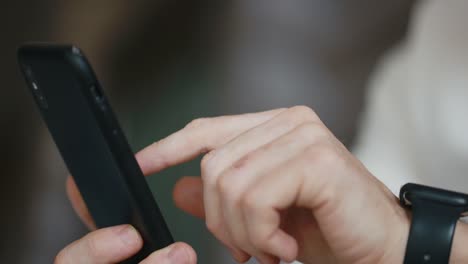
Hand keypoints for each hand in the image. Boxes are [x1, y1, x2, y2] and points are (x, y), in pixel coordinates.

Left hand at [67, 106, 409, 262]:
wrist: (383, 248)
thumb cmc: (326, 230)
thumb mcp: (264, 216)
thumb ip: (223, 197)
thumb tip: (178, 186)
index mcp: (273, 128)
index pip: (207, 130)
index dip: (169, 147)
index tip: (140, 164)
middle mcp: (287, 122)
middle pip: (213, 164)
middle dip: (219, 219)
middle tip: (248, 248)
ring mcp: (302, 135)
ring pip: (230, 183)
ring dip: (244, 232)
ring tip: (271, 249)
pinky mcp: (316, 158)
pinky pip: (256, 197)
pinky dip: (263, 234)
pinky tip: (287, 247)